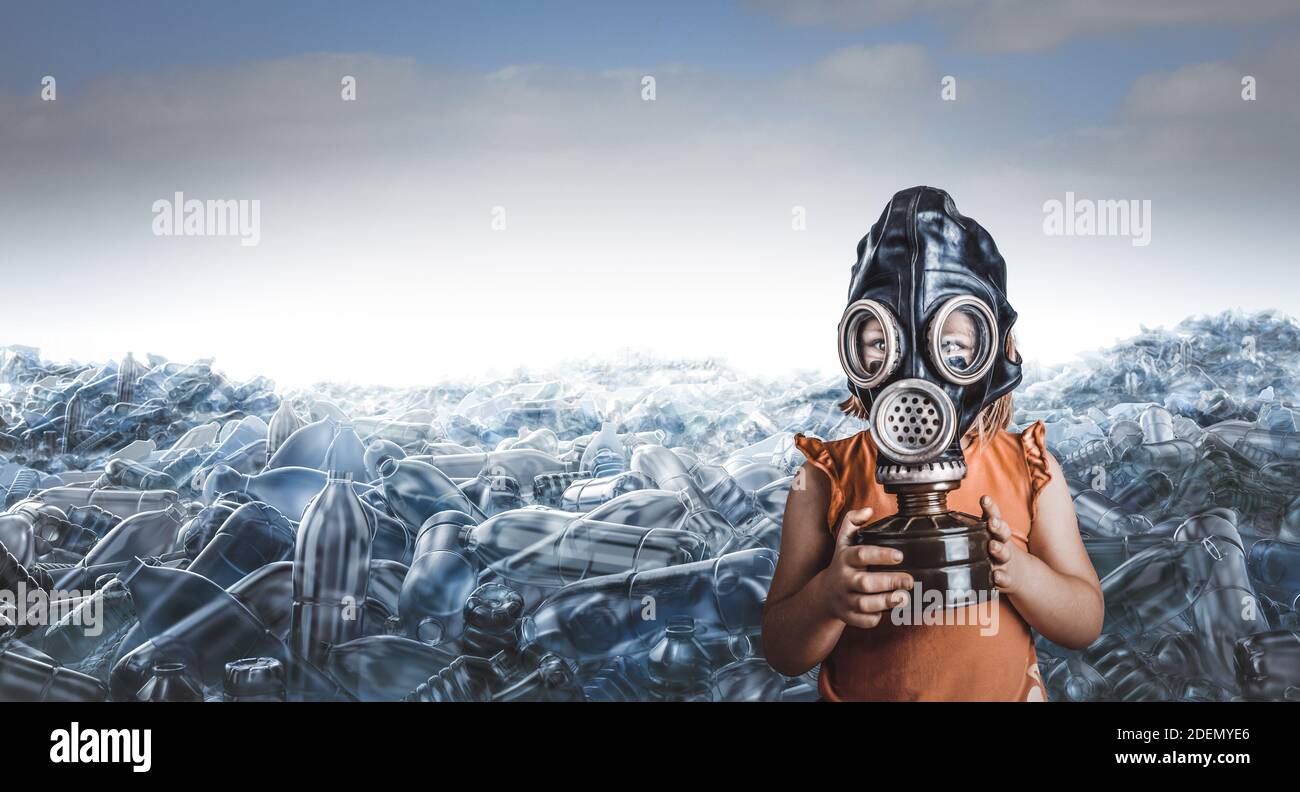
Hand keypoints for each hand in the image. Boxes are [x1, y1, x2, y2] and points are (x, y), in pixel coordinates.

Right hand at [817, 507, 913, 628]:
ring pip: (865, 604)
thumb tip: (868, 509)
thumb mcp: (844, 541)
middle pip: (865, 583)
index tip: (899, 555)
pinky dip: (875, 618)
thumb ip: (853, 521)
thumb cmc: (843, 564)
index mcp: (845, 559)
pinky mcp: (849, 616)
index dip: (881, 555)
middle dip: (889, 582)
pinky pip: (863, 620)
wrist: (824, 594)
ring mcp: (846, 599)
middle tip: (909, 580)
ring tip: (904, 597)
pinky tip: (888, 612)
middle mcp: (844, 579)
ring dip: (885, 602)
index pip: (861, 555)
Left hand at [982, 495, 1021, 593]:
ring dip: (998, 549)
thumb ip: (977, 525)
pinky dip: (1000, 578)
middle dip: (998, 527)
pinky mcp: (1006, 578)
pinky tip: (996, 576)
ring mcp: (1005, 561)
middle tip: (992, 523)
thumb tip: (950, 512)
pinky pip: (1004, 578)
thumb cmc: (998, 549)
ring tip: (993, 546)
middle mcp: (1002, 544)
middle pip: (1002, 533)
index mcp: (997, 532)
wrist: (1020, 574)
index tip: (984, 499)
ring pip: (1003, 554)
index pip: (994, 516)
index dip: (990, 507)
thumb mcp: (990, 535)